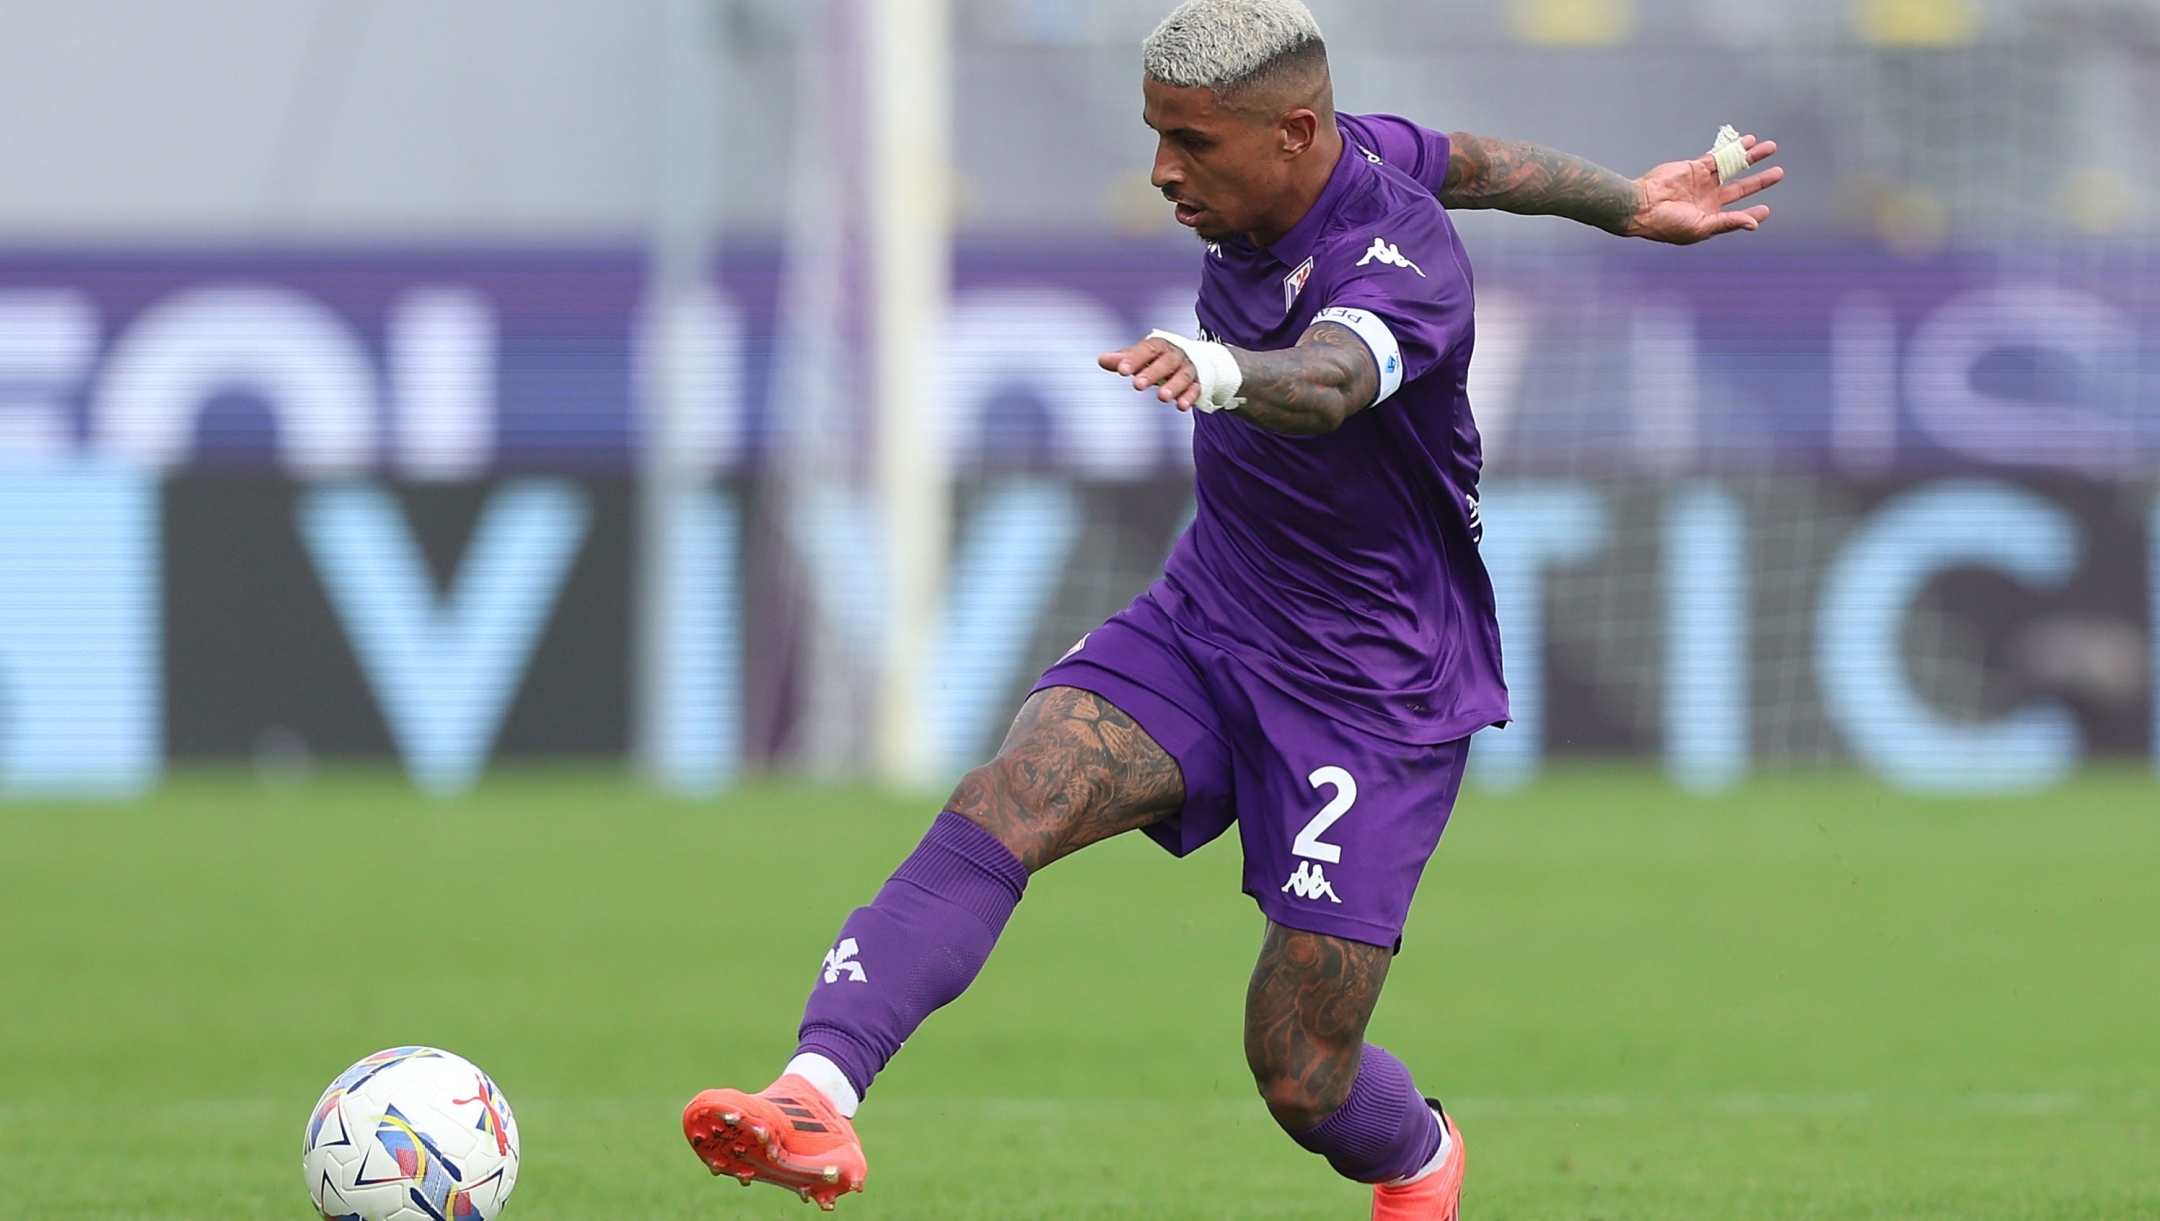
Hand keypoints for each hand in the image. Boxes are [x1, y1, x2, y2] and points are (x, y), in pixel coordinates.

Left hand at [1099, 337, 1203, 411]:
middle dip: (1152, 373)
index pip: (1146, 349)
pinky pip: (1195, 389)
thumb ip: (1123, 359)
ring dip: (1173, 386)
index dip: (1134, 359)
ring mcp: (1188, 369)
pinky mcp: (1198, 383)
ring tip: (1162, 397)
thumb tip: (1102, 360)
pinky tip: (1181, 406)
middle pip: (1165, 362)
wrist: (1194, 359)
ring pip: (1182, 376)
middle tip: (1137, 385)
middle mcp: (1175, 355)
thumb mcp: (1142, 357)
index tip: (1121, 370)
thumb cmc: (1159, 358)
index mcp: (1159, 346)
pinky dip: (1189, 397)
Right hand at [1625, 135, 1782, 244]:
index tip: (1765, 209)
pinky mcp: (1695, 167)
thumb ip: (1728, 223)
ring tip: (1769, 147)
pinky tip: (1747, 142)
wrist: (1642, 204)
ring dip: (1751, 158)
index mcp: (1709, 218)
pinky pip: (1719, 156)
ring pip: (1733, 167)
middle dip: (1760, 180)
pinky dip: (1733, 149)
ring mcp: (1703, 182)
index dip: (1752, 213)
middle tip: (1778, 173)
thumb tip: (1753, 224)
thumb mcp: (1701, 227)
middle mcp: (1708, 199)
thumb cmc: (1667, 224)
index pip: (1737, 214)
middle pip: (1741, 187)